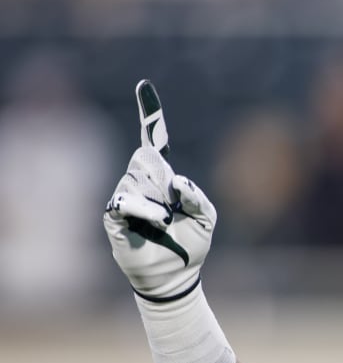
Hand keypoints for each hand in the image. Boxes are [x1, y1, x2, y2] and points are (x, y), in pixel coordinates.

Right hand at [104, 80, 216, 301]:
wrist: (177, 276)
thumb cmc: (191, 245)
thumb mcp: (208, 218)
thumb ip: (198, 196)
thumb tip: (177, 182)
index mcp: (164, 179)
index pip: (154, 141)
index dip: (150, 114)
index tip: (144, 86)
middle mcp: (141, 183)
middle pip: (145, 159)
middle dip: (163, 179)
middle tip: (174, 206)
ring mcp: (126, 198)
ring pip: (136, 180)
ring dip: (158, 202)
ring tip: (166, 223)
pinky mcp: (115, 217)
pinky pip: (123, 201)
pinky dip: (144, 209)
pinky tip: (159, 220)